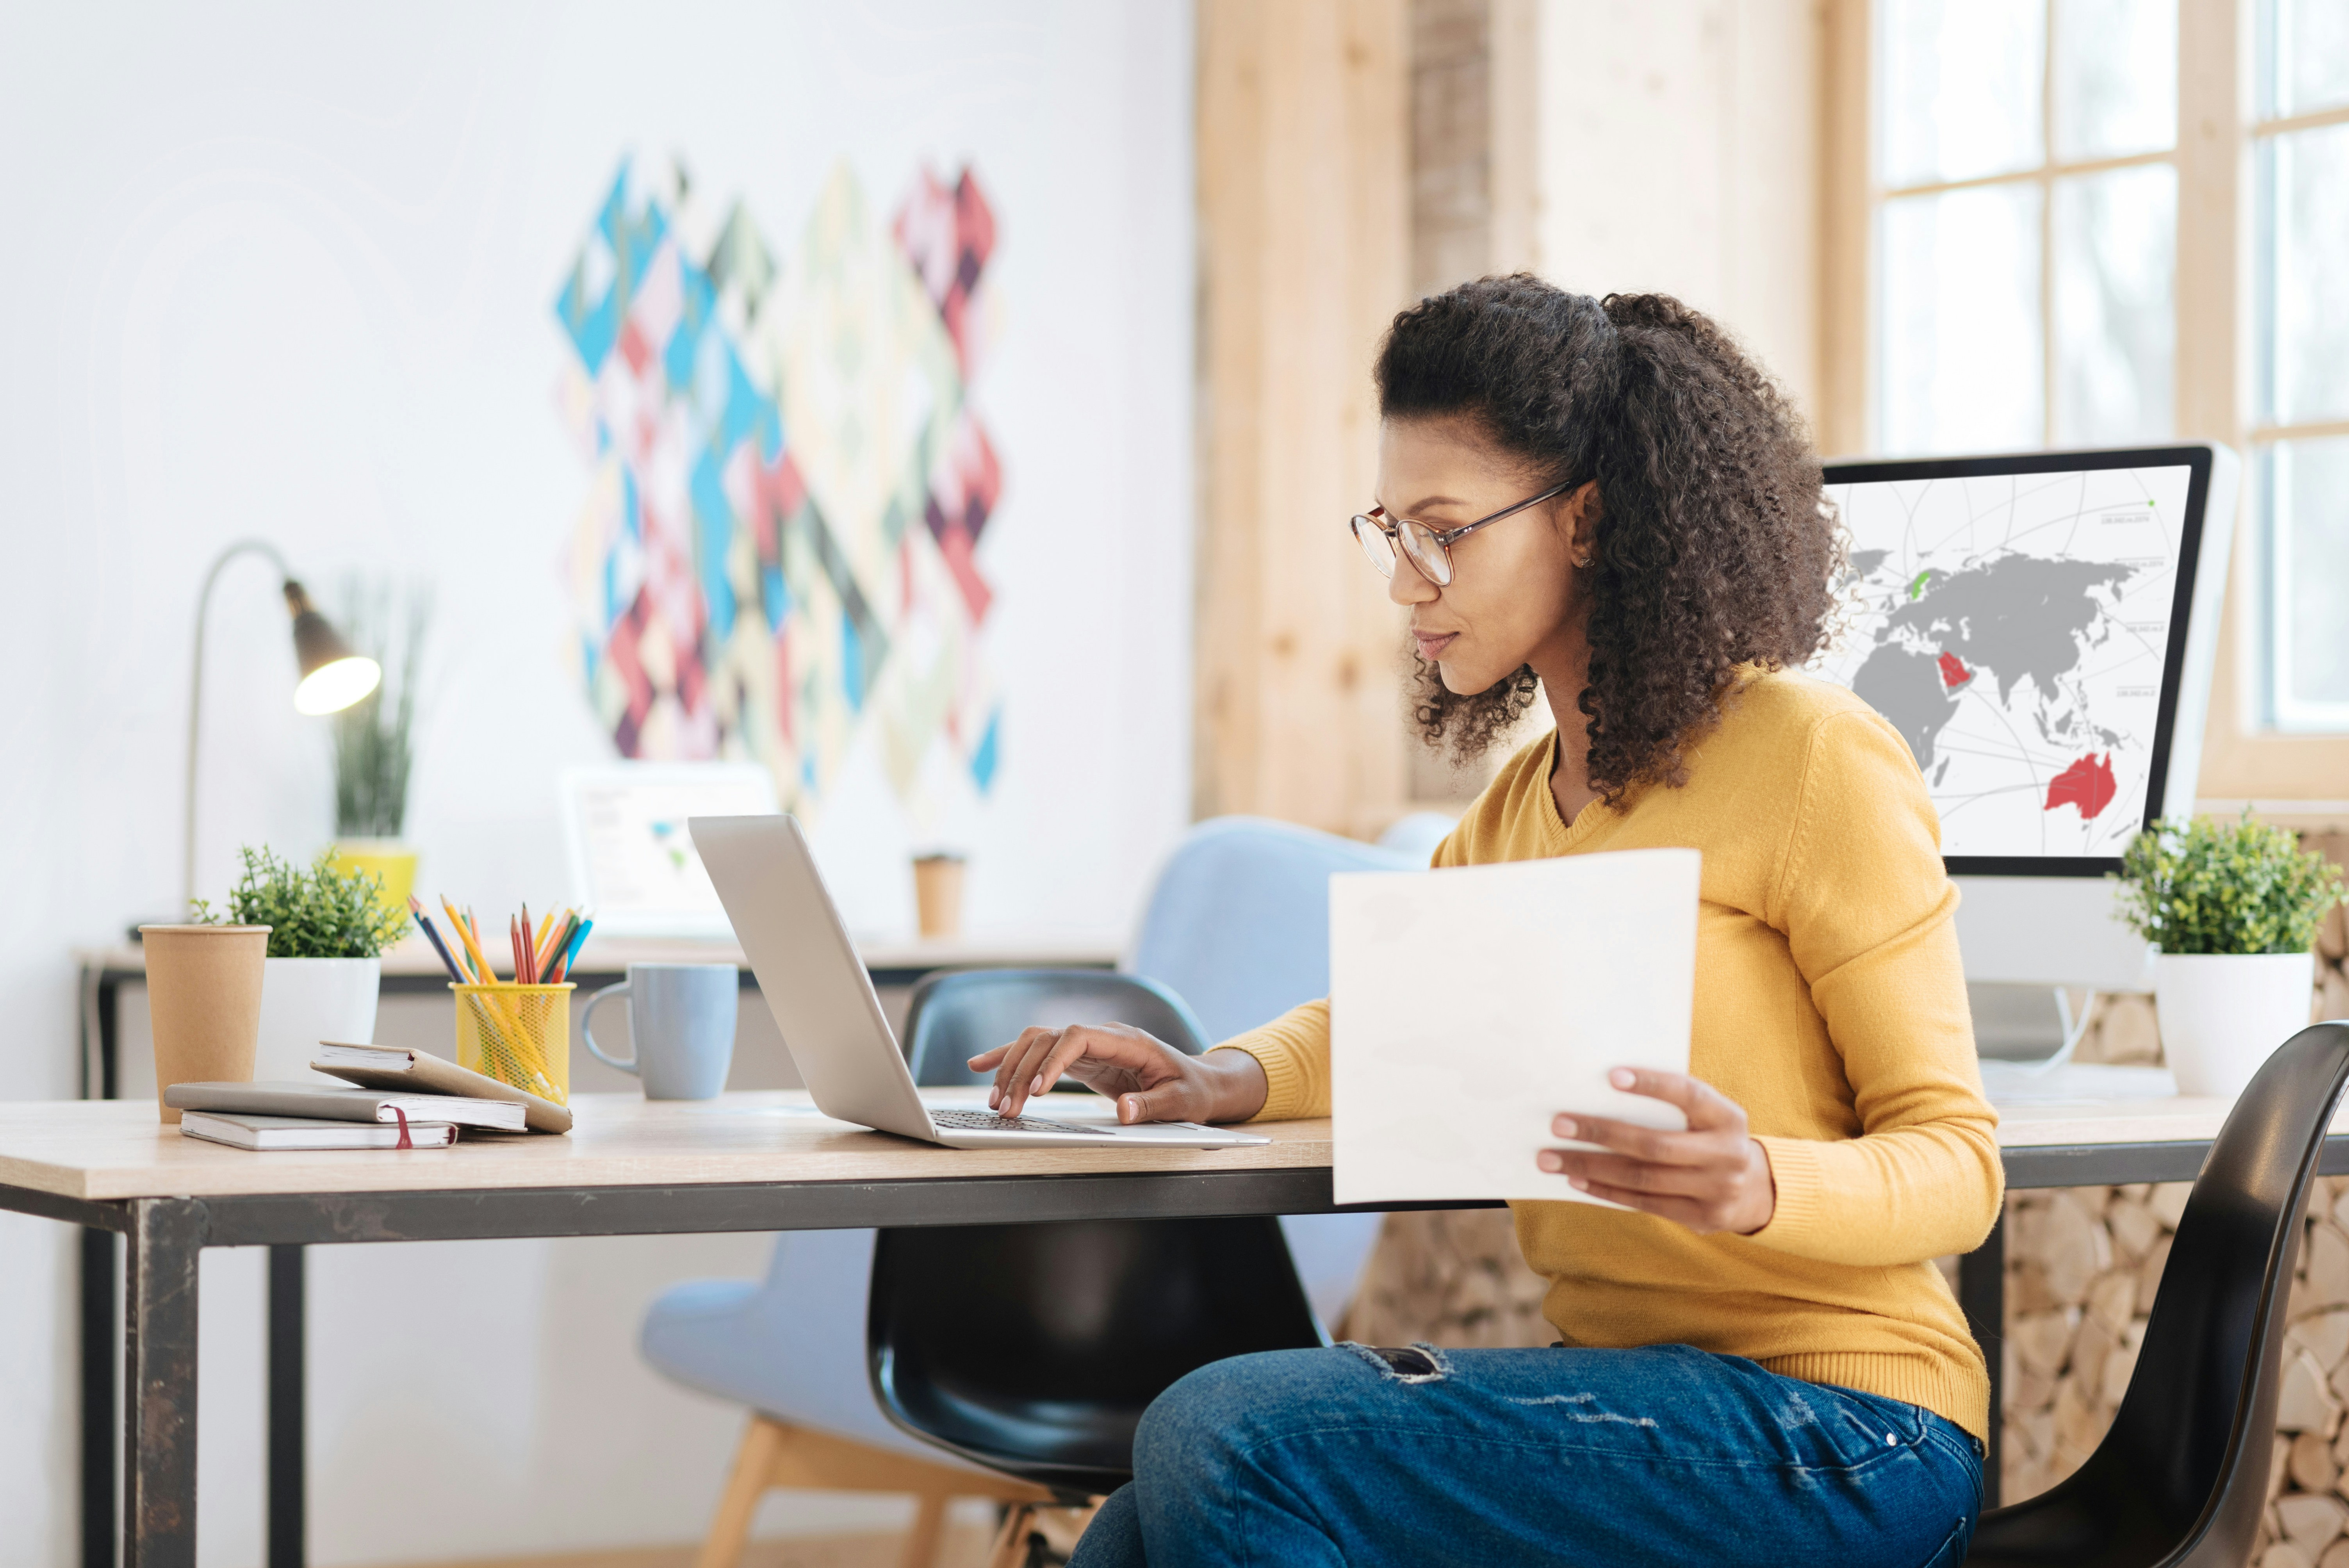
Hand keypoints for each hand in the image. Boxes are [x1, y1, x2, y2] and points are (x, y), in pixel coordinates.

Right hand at [968, 1023, 1270, 1123]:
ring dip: (1012, 1069)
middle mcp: (1103, 1036)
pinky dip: (1011, 1058)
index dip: (1052, 1061)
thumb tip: (1125, 1111)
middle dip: (1022, 1072)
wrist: (1198, 1082)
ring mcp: (1089, 1044)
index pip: (1078, 1037)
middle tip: (1007, 1109)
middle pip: (1049, 1039)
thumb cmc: (1191, 1091)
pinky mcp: (1080, 1058)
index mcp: (1128, 1041)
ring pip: (1038, 1042)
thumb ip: (1153, 1107)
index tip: (1036, 1091)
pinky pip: (1040, 1052)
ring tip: (996, 1102)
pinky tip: (982, 1064)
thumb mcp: (1181, 1102)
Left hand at [1537, 1067, 1775, 1235]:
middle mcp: (1727, 1154)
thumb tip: (1601, 1090)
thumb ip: (1671, 1105)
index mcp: (1728, 1117)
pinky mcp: (1701, 1218)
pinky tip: (1577, 1180)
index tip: (1611, 1076)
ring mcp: (1716, 1190)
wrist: (1751, 1189)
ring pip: (1642, 1178)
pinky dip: (1605, 1191)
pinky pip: (1643, 1203)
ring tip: (1552, 1158)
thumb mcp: (1705, 1116)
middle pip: (1655, 1145)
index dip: (1652, 1085)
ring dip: (1591, 1168)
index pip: (1689, 1095)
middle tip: (1559, 1124)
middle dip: (1602, 1134)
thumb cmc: (1708, 1137)